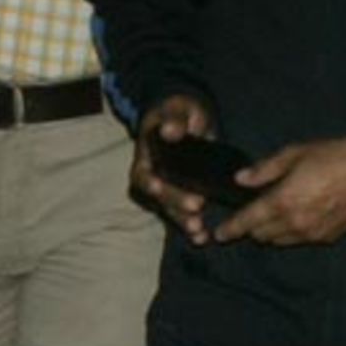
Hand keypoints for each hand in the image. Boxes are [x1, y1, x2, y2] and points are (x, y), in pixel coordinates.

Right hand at [133, 95, 216, 245]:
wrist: (191, 122)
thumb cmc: (181, 112)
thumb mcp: (179, 107)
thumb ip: (175, 117)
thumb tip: (169, 131)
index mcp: (147, 157)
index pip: (142, 174)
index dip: (149, 182)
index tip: (158, 187)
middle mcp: (153, 179)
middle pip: (159, 197)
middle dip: (175, 204)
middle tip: (196, 206)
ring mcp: (168, 192)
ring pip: (171, 211)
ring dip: (184, 222)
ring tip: (198, 230)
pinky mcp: (183, 200)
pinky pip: (185, 217)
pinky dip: (193, 229)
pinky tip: (203, 237)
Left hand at [213, 135, 345, 247]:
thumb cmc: (333, 155)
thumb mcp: (294, 154)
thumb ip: (264, 169)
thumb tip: (241, 179)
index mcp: (282, 202)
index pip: (248, 222)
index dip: (231, 229)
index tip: (219, 234)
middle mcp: (294, 224)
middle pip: (261, 235)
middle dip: (252, 227)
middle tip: (254, 212)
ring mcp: (311, 234)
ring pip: (279, 242)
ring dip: (272, 232)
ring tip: (277, 214)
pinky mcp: (327, 238)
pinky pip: (300, 241)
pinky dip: (293, 232)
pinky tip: (300, 215)